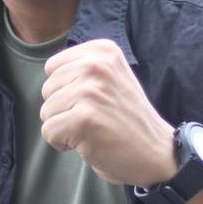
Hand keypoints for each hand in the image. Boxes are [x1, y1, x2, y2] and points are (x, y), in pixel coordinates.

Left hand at [39, 39, 175, 187]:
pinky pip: (49, 132)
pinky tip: (88, 143)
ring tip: (93, 130)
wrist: (156, 152)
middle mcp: (96, 65)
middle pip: (47, 89)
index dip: (65, 90)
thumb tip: (48, 71)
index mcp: (102, 51)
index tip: (92, 101)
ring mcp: (90, 92)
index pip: (53, 67)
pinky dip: (62, 143)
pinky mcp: (83, 119)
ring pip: (46, 111)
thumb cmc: (128, 119)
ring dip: (63, 127)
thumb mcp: (112, 77)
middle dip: (63, 109)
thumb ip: (83, 68)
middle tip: (94, 118)